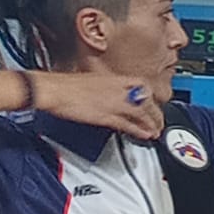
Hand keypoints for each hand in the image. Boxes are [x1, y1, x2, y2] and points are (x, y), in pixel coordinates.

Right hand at [33, 73, 164, 139]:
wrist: (54, 89)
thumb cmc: (66, 85)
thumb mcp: (92, 80)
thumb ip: (107, 87)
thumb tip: (113, 94)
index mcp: (114, 78)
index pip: (142, 85)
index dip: (150, 96)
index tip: (153, 103)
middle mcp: (117, 89)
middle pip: (146, 101)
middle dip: (155, 113)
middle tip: (160, 122)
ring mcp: (113, 103)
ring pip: (141, 113)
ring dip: (151, 124)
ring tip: (156, 131)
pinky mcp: (107, 116)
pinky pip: (128, 124)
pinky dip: (139, 130)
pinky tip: (145, 135)